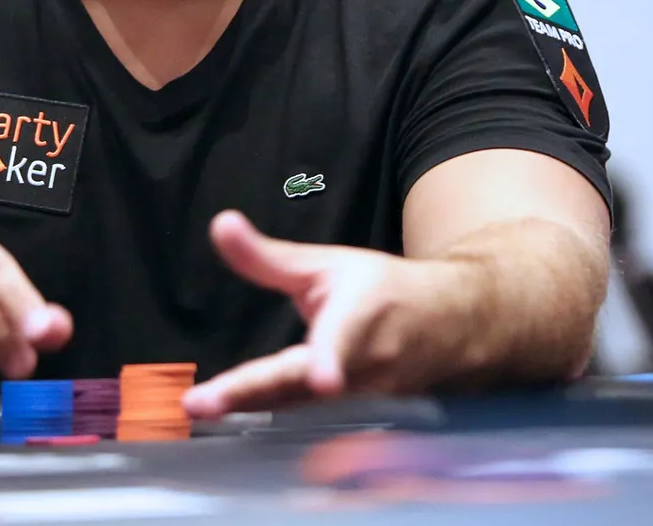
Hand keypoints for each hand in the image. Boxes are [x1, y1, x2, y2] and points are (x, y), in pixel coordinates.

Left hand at [184, 211, 472, 417]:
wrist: (452, 324)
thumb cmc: (380, 289)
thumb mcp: (324, 264)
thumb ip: (267, 258)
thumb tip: (220, 225)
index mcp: (358, 318)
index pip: (338, 342)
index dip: (330, 361)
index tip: (322, 379)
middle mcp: (366, 365)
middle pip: (302, 386)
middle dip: (251, 396)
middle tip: (200, 404)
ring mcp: (368, 400)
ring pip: (302, 410)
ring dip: (254, 412)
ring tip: (205, 409)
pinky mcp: (365, 420)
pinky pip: (312, 427)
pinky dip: (274, 426)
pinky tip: (235, 425)